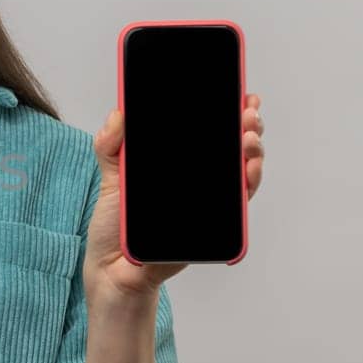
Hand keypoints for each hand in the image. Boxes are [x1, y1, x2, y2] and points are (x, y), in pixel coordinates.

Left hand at [83, 93, 265, 303]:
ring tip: (248, 137)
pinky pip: (235, 206)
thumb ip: (110, 145)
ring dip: (251, 153)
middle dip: (246, 126)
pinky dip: (246, 186)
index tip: (241, 93)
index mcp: (177, 164)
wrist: (111, 270)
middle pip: (231, 148)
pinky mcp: (210, 226)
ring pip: (241, 173)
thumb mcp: (111, 177)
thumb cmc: (116, 225)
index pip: (208, 132)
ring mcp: (207, 202)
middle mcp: (198, 180)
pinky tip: (248, 171)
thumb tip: (118, 113)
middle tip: (247, 112)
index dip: (227, 111)